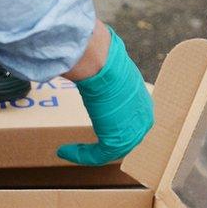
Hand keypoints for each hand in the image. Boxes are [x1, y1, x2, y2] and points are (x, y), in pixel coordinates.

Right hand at [57, 26, 153, 165]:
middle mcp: (142, 119)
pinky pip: (97, 155)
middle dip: (102, 144)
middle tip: (82, 147)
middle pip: (122, 139)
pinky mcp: (116, 140)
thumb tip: (94, 52)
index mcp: (142, 101)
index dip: (112, 127)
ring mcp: (132, 132)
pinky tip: (63, 151)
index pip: (130, 121)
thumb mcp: (111, 65)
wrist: (102, 62)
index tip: (94, 130)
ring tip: (67, 150)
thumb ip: (107, 69)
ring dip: (86, 152)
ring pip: (108, 150)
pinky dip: (78, 155)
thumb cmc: (104, 57)